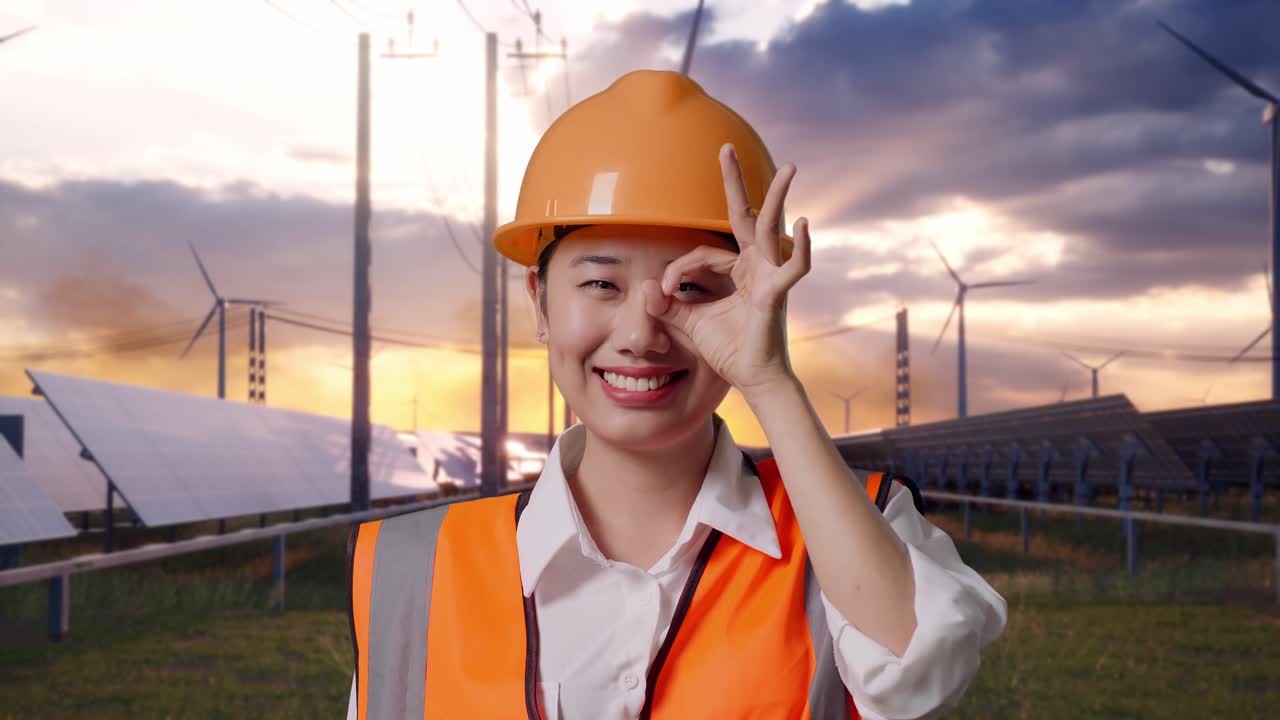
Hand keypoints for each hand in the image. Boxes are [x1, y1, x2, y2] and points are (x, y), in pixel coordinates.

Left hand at [642, 143, 811, 395]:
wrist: (753, 379)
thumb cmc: (730, 350)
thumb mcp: (690, 322)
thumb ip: (669, 304)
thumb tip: (647, 286)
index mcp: (737, 270)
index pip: (702, 253)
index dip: (679, 268)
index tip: (666, 290)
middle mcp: (756, 266)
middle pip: (744, 216)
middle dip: (735, 182)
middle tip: (725, 148)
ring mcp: (769, 276)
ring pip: (770, 229)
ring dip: (777, 198)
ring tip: (790, 169)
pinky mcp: (776, 295)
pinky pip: (792, 267)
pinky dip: (799, 248)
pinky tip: (802, 224)